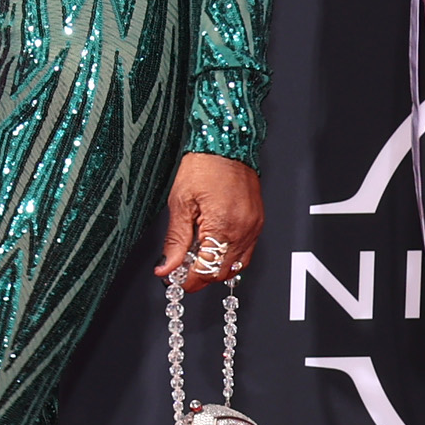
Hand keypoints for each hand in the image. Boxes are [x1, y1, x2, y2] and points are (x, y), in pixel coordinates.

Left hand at [160, 153, 263, 285]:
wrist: (226, 144)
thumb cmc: (204, 166)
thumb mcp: (180, 204)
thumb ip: (175, 241)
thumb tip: (166, 268)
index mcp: (223, 227)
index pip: (205, 270)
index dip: (187, 280)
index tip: (173, 280)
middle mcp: (243, 230)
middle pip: (221, 272)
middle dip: (199, 277)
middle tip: (179, 272)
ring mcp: (254, 227)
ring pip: (236, 266)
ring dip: (214, 269)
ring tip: (194, 261)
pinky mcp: (257, 222)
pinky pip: (245, 252)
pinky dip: (228, 257)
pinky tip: (212, 250)